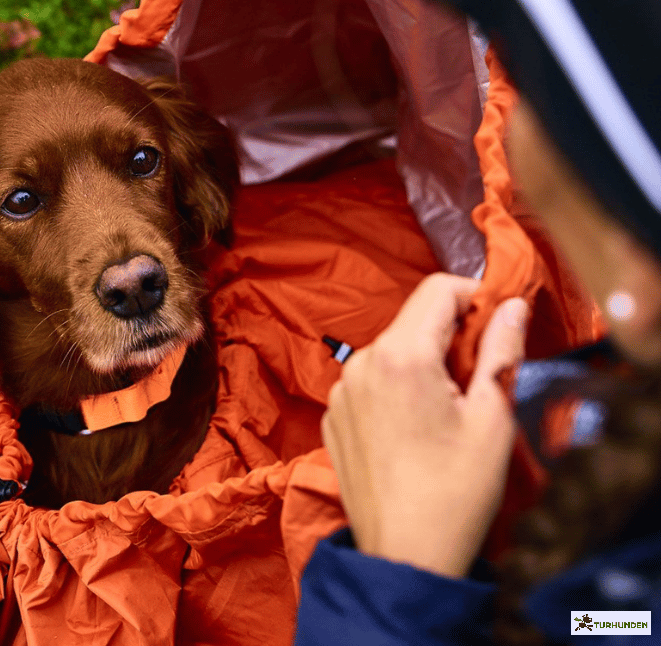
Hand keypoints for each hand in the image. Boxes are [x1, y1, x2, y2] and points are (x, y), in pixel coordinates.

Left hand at [322, 273, 528, 577]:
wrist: (404, 556)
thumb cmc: (455, 491)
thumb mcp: (492, 417)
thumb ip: (501, 350)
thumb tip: (511, 305)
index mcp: (400, 355)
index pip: (438, 289)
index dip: (474, 298)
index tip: (495, 326)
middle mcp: (360, 363)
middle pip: (412, 320)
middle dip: (450, 334)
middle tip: (477, 377)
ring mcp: (340, 391)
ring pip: (390, 350)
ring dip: (421, 362)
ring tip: (444, 410)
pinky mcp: (332, 416)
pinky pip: (369, 381)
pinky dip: (394, 388)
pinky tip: (412, 428)